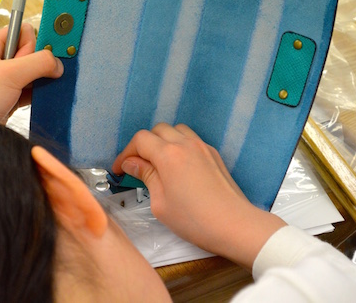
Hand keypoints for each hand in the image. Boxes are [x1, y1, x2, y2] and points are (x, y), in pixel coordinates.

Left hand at [0, 23, 62, 122]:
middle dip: (34, 64)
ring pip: (32, 70)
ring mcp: (2, 78)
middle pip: (29, 51)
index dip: (29, 44)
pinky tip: (40, 96)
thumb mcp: (11, 73)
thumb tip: (59, 64)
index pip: (20, 31)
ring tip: (31, 90)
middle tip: (23, 78)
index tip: (27, 60)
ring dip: (38, 79)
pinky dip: (37, 91)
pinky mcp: (9, 95)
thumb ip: (39, 62)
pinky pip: (31, 86)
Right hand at [112, 123, 285, 269]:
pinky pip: (191, 139)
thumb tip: (132, 164)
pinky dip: (179, 145)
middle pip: (157, 130)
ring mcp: (202, 147)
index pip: (140, 140)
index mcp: (169, 155)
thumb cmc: (196, 220)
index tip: (120, 169)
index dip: (126, 153)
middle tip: (137, 165)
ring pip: (176, 130)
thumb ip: (146, 176)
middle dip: (143, 145)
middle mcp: (186, 144)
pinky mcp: (214, 155)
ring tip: (158, 162)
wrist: (234, 225)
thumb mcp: (160, 203)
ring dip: (163, 141)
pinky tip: (178, 166)